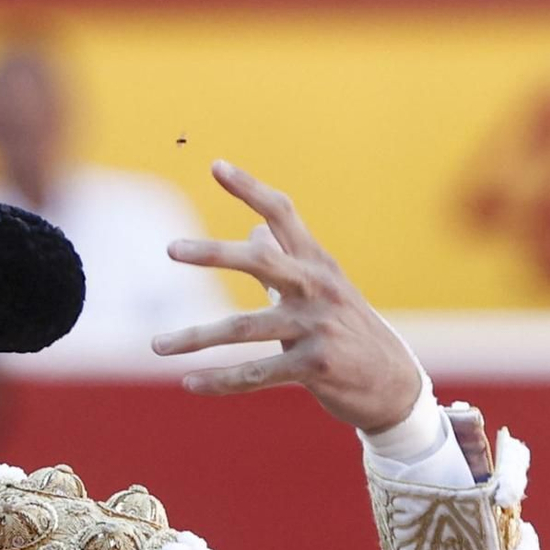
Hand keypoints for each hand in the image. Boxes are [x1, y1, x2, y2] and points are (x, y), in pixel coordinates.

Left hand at [153, 160, 423, 435]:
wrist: (392, 384)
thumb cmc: (349, 332)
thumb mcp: (323, 290)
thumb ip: (286, 261)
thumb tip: (255, 231)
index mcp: (317, 263)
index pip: (283, 213)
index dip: (250, 188)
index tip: (216, 165)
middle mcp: (317, 288)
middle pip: (260, 262)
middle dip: (214, 253)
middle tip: (171, 248)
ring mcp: (317, 327)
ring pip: (245, 329)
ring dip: (196, 338)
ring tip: (157, 345)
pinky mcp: (315, 367)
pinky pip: (256, 374)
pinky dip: (220, 381)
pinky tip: (190, 384)